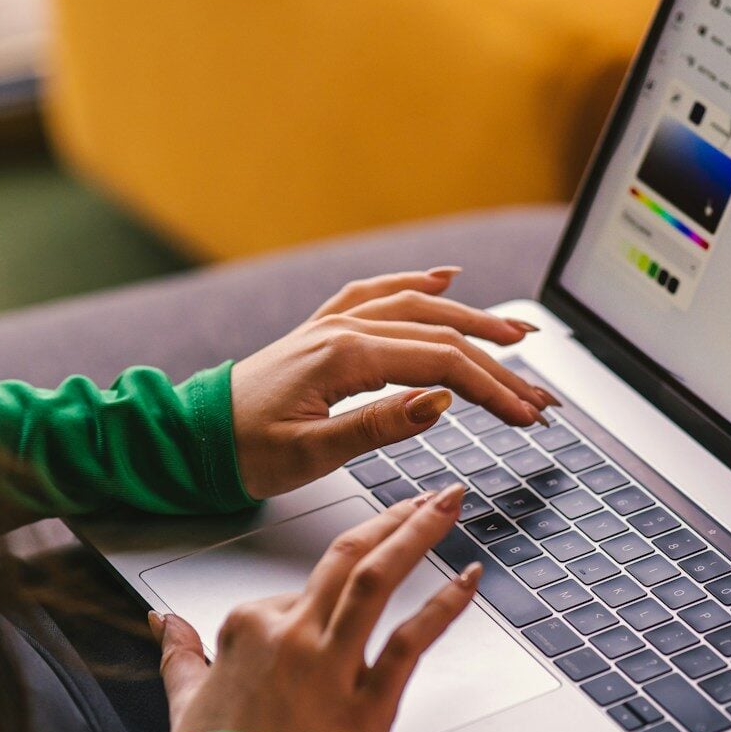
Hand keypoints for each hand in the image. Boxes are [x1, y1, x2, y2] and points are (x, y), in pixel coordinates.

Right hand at [150, 484, 481, 731]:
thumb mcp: (183, 698)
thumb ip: (179, 652)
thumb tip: (162, 622)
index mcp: (248, 626)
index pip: (296, 591)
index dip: (319, 601)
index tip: (338, 601)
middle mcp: (292, 634)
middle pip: (348, 556)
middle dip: (394, 517)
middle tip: (429, 496)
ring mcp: (331, 664)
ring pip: (377, 579)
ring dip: (418, 533)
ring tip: (448, 506)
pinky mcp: (367, 701)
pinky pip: (410, 640)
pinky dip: (444, 605)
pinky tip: (469, 579)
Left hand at [230, 266, 560, 498]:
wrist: (191, 437)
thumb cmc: (243, 451)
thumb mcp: (311, 453)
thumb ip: (378, 425)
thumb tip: (440, 402)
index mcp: (345, 357)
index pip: (442, 367)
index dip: (492, 390)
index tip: (526, 416)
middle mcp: (344, 329)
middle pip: (442, 336)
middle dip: (498, 364)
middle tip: (539, 394)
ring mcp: (334, 324)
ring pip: (419, 308)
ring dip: (473, 318)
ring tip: (518, 333)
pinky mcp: (324, 331)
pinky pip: (379, 293)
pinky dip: (415, 284)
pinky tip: (444, 279)